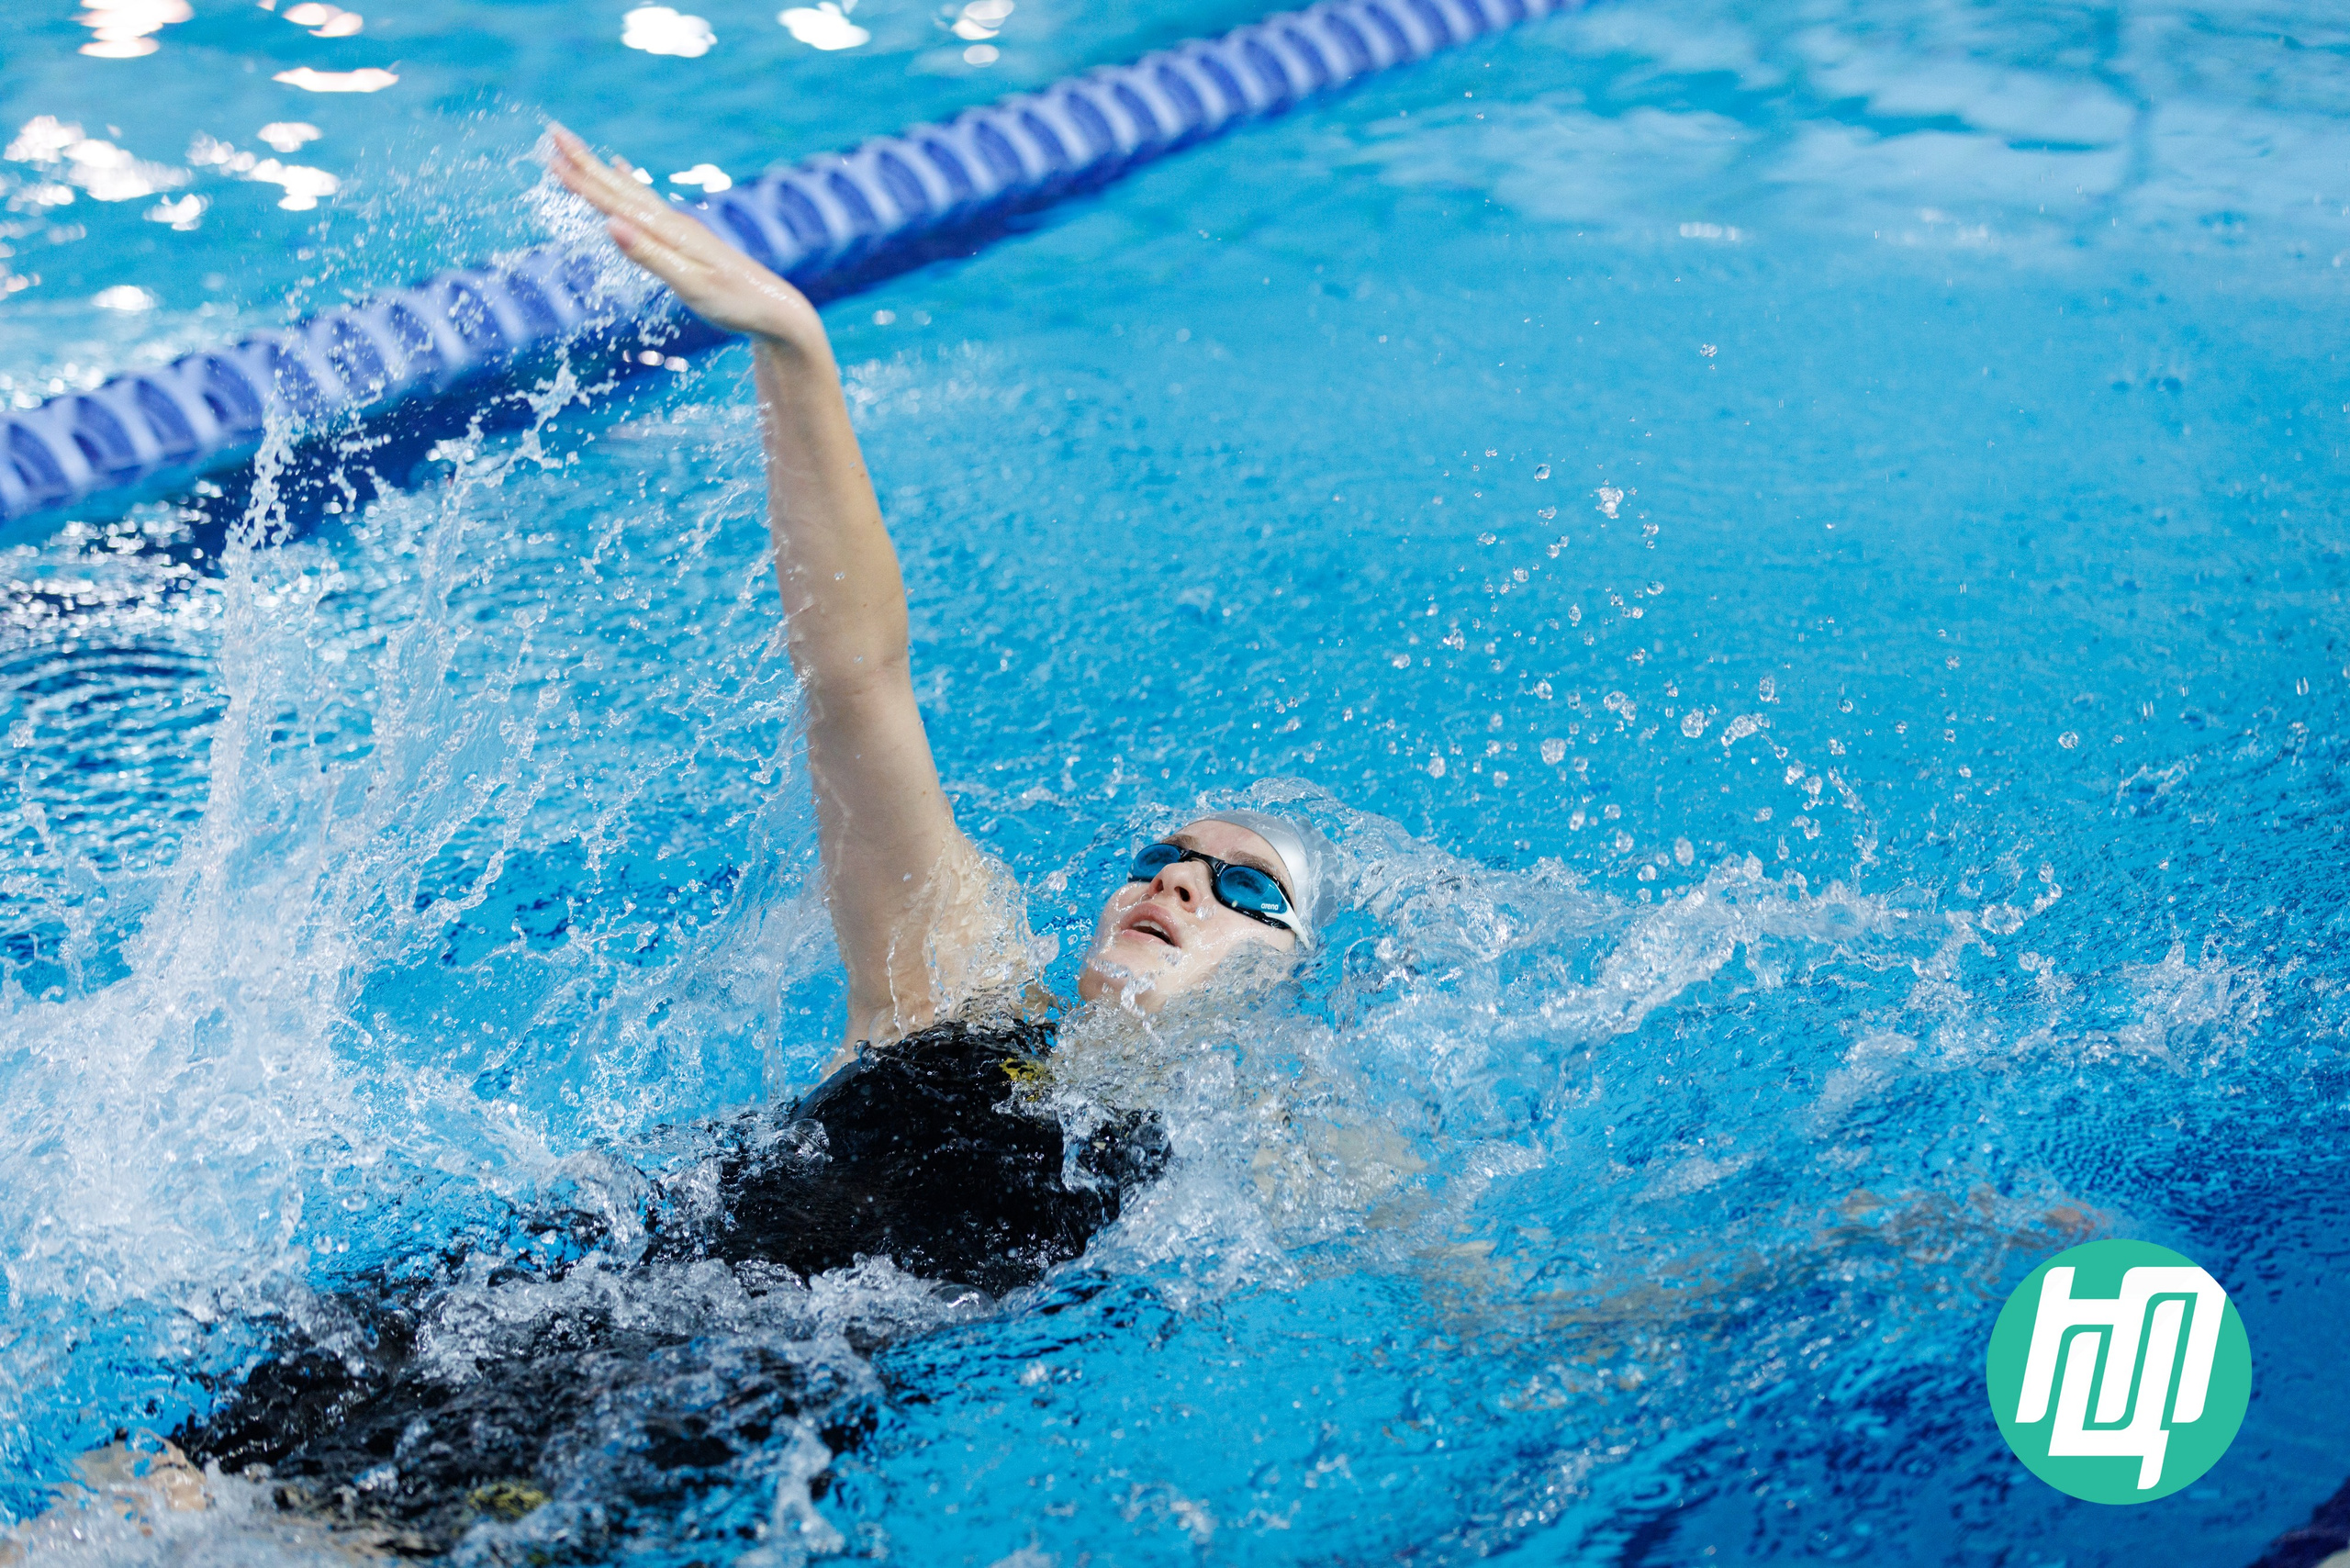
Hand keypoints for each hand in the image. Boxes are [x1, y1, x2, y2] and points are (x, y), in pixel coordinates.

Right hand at [547, 122, 827, 355]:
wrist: (775, 312)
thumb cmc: (734, 303)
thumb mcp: (690, 285)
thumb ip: (650, 256)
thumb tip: (609, 224)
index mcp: (669, 232)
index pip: (615, 201)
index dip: (582, 180)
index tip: (551, 155)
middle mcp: (673, 224)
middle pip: (620, 188)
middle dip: (585, 163)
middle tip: (554, 132)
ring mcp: (680, 230)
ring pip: (632, 193)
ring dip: (602, 172)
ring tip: (580, 150)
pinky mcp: (686, 240)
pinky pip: (649, 205)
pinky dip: (631, 186)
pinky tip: (623, 173)